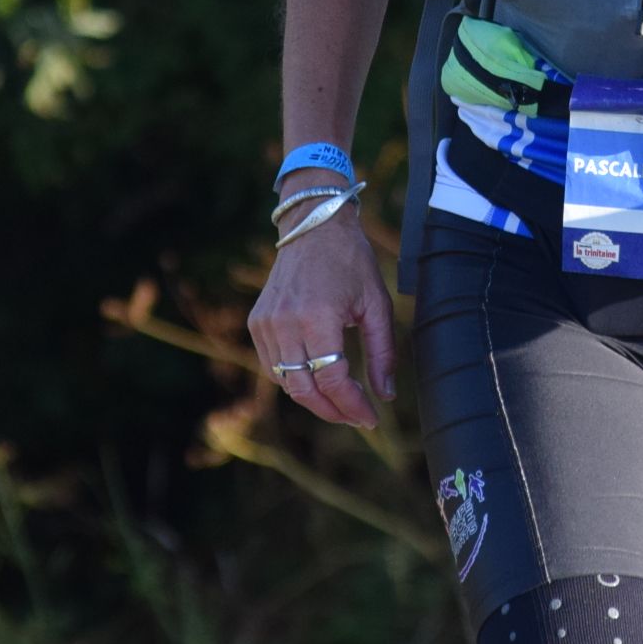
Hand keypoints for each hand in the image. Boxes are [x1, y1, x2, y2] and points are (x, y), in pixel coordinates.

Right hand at [247, 174, 395, 427]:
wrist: (314, 225)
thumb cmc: (351, 261)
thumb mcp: (377, 304)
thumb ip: (383, 352)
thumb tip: (386, 395)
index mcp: (317, 317)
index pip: (332, 380)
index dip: (352, 406)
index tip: (371, 418)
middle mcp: (285, 323)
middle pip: (304, 390)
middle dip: (332, 411)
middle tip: (357, 417)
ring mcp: (265, 323)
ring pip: (286, 382)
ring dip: (314, 399)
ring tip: (341, 402)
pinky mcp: (256, 322)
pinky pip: (273, 366)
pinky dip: (295, 379)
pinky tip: (317, 379)